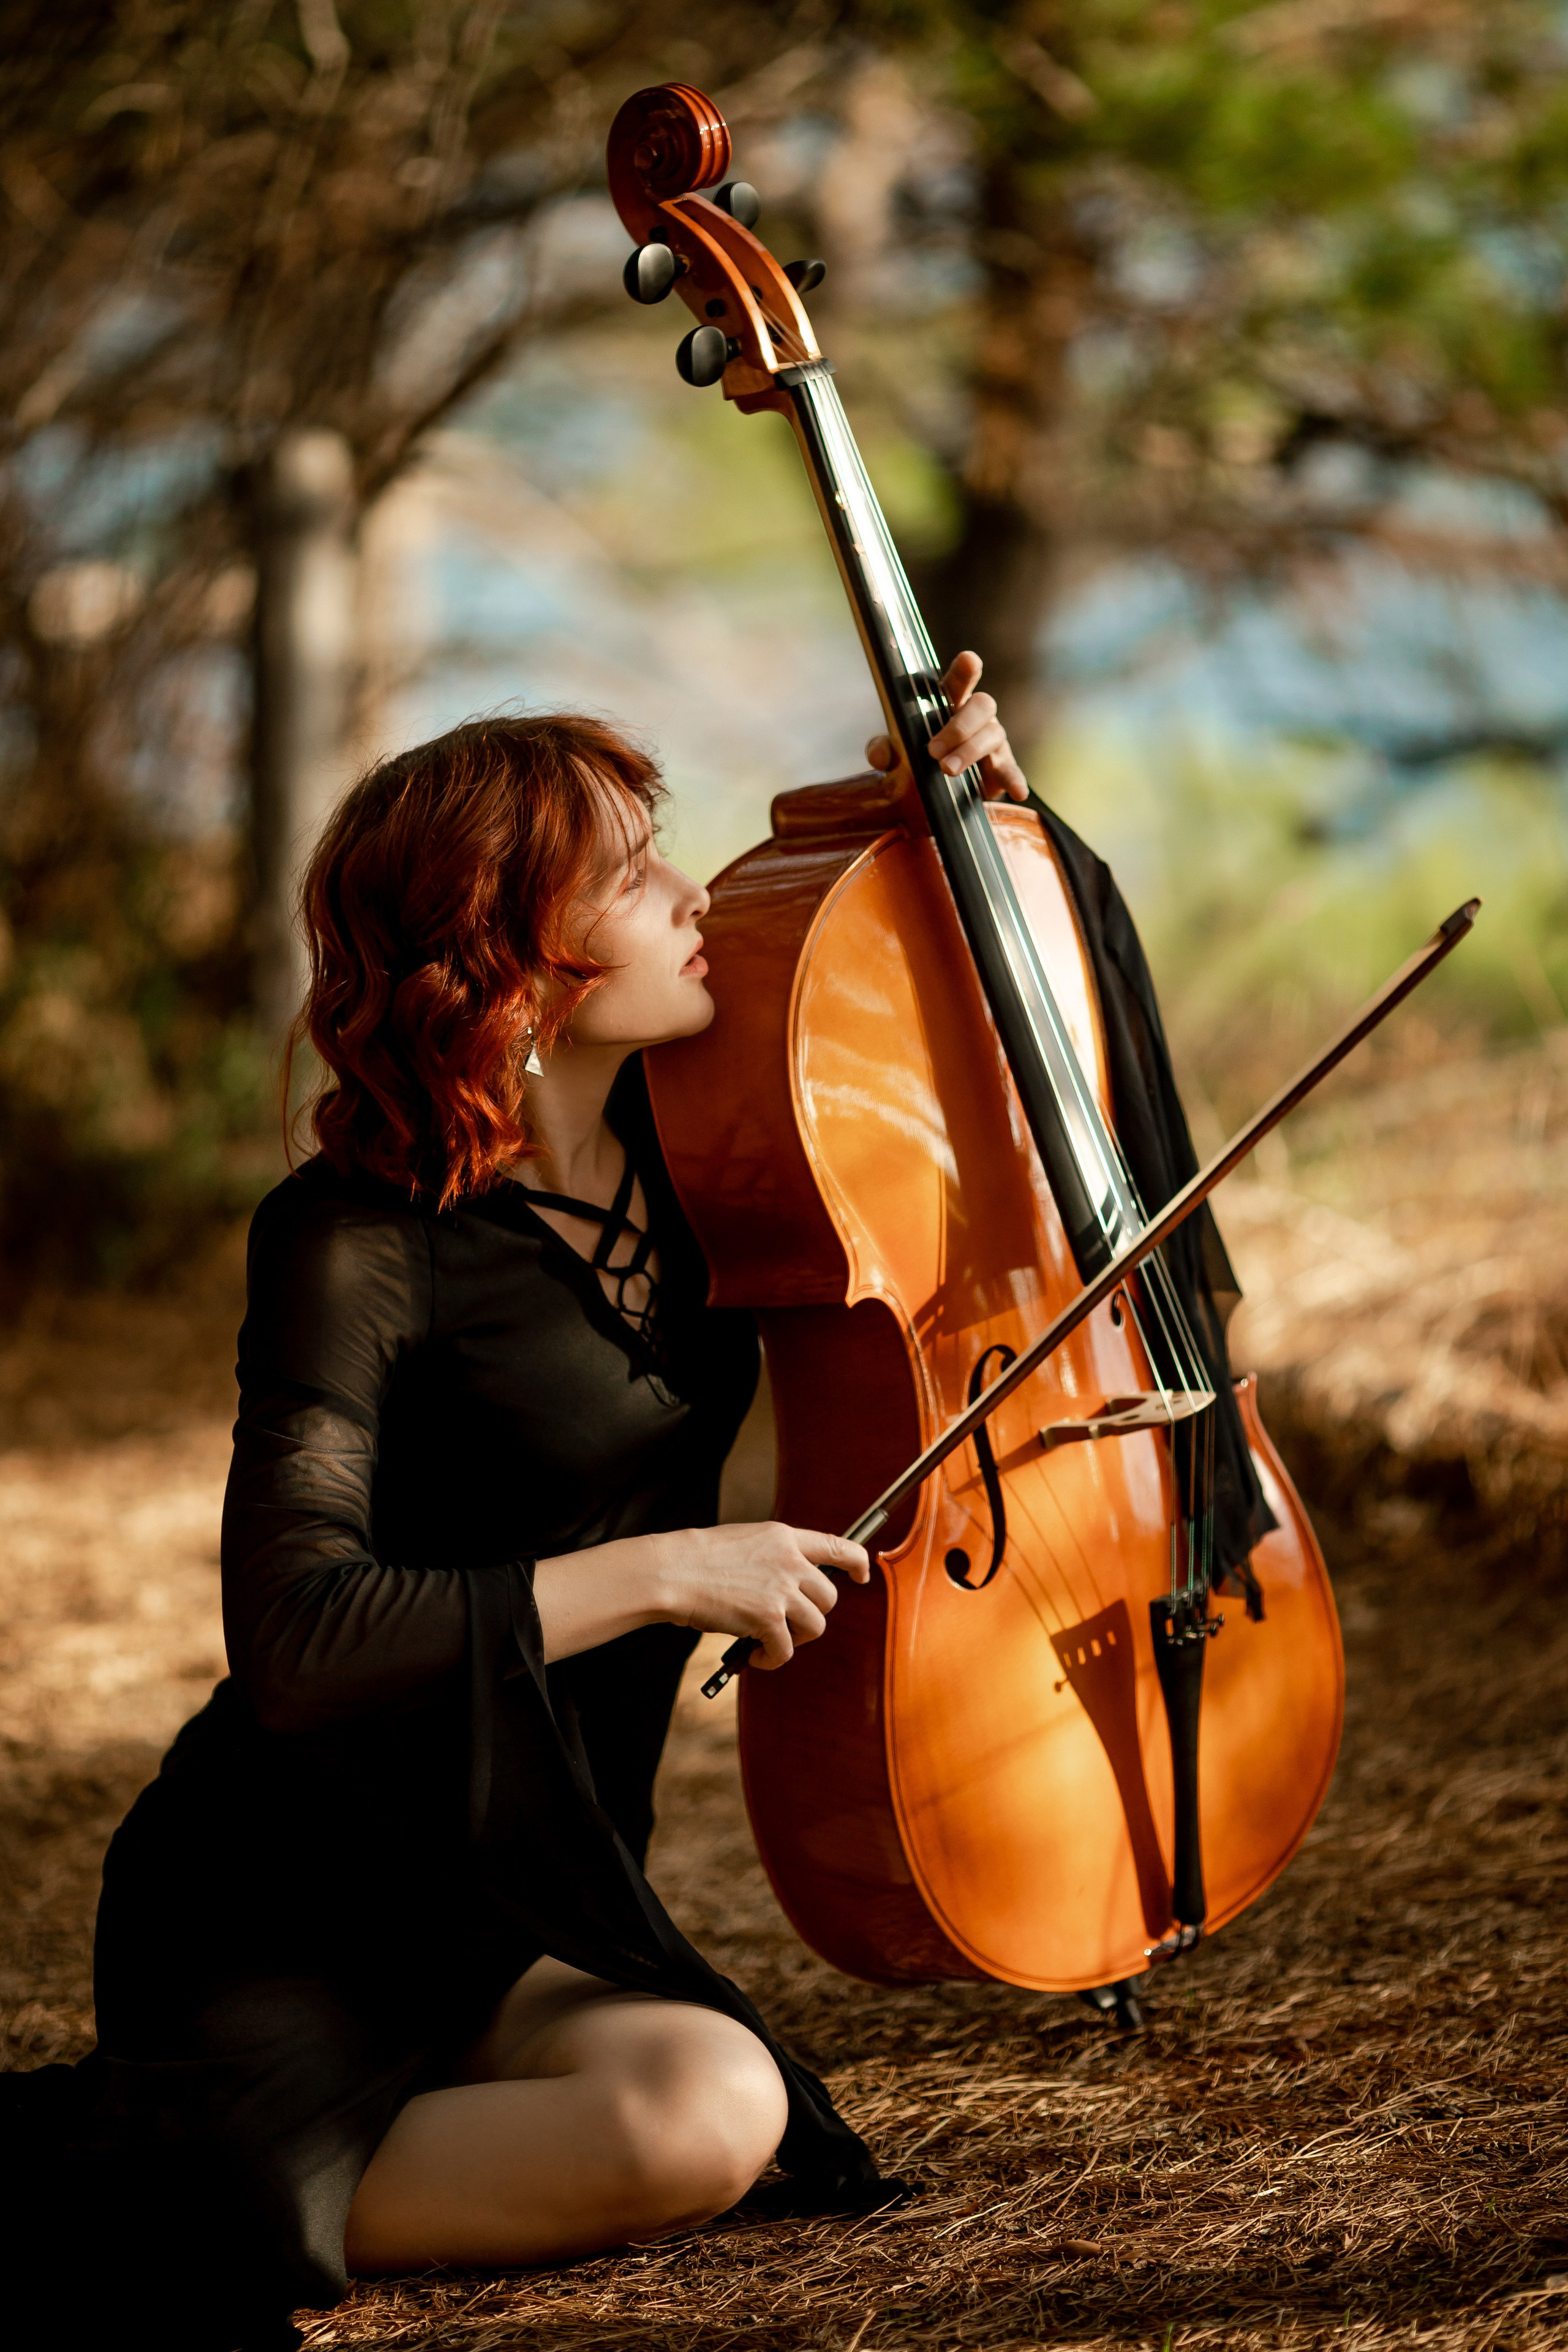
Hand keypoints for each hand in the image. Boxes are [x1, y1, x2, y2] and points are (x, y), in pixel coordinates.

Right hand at [660, 1520, 870, 1669]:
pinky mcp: (768, 1618)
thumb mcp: (744, 1543)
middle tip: (787, 1625)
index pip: (838, 1545)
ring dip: (796, 1639)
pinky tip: (754, 1656)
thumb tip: (793, 1591)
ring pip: (816, 1625)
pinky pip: (787, 1650)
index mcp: (783, 1537)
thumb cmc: (697, 1561)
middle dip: (812, 1615)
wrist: (670, 1573)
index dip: (857, 1562)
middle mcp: (789, 1560)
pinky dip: (773, 1659)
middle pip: (829, 1596)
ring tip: (769, 1642)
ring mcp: (780, 1589)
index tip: (862, 1575)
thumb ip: (773, 1558)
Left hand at [865, 649, 1029, 803]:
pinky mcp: (1002, 766)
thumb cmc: (917, 756)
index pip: (959, 680)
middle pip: (982, 705)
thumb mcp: (894, 753)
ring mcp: (993, 739)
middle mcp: (976, 715)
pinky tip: (1018, 792)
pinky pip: (1011, 770)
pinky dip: (1014, 780)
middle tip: (933, 750)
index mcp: (950, 701)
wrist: (937, 788)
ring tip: (947, 770)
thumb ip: (882, 750)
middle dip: (959, 726)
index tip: (969, 660)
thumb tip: (879, 756)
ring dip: (970, 751)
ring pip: (993, 735)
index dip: (966, 670)